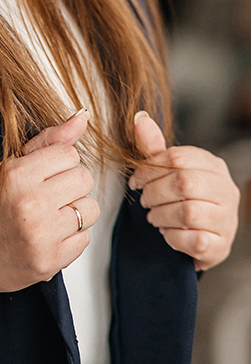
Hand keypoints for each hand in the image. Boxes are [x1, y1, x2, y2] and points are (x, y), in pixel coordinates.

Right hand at [0, 110, 99, 306]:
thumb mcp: (6, 167)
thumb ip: (47, 142)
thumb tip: (82, 117)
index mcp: (18, 176)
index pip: (70, 154)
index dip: (59, 161)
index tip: (44, 172)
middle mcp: (32, 205)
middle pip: (84, 179)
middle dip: (70, 183)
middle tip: (47, 192)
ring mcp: (42, 237)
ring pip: (90, 209)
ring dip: (74, 210)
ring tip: (49, 214)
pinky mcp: (50, 263)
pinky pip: (84, 238)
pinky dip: (71, 236)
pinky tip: (48, 234)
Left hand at [129, 112, 240, 270]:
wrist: (201, 237)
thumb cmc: (183, 197)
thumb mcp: (168, 170)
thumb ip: (154, 147)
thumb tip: (140, 118)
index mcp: (213, 165)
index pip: (178, 158)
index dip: (150, 168)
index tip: (135, 180)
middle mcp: (226, 190)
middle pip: (184, 183)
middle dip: (155, 193)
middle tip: (144, 201)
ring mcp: (227, 219)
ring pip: (188, 213)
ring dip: (161, 215)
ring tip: (153, 216)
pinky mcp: (222, 245)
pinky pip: (194, 240)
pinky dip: (173, 237)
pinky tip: (167, 233)